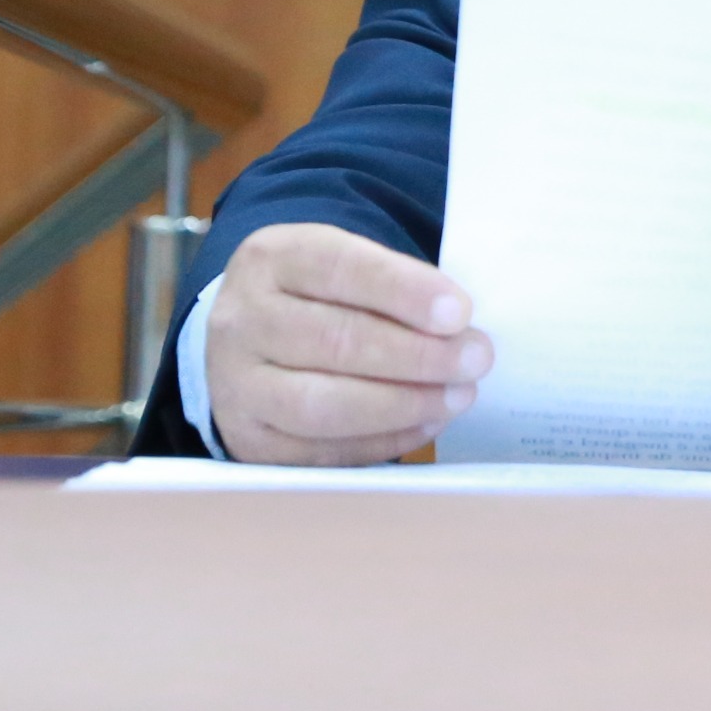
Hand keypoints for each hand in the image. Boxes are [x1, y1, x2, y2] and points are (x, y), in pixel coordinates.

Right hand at [205, 222, 494, 465]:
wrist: (250, 338)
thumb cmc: (319, 297)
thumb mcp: (344, 266)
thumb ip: (393, 287)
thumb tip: (460, 329)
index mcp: (270, 258)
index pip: (339, 268)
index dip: (402, 291)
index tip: (460, 312)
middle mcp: (241, 319)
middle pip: (332, 340)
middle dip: (415, 354)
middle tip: (474, 359)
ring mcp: (236, 385)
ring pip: (320, 404)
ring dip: (401, 404)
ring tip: (457, 396)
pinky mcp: (247, 440)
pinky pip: (318, 452)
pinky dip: (381, 441)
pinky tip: (425, 424)